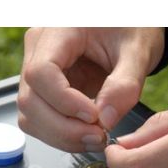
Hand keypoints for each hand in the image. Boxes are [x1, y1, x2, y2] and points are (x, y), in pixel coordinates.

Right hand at [18, 28, 163, 152]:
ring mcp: (37, 71)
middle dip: (64, 128)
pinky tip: (86, 135)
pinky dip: (61, 135)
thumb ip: (125, 85)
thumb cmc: (132, 29)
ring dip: (61, 136)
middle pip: (30, 100)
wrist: (129, 29)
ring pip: (30, 115)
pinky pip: (39, 120)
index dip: (64, 102)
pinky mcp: (43, 91)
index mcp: (58, 29)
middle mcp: (39, 48)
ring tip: (95, 138)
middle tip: (98, 136)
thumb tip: (105, 120)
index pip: (41, 72)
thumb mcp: (138, 51)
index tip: (94, 117)